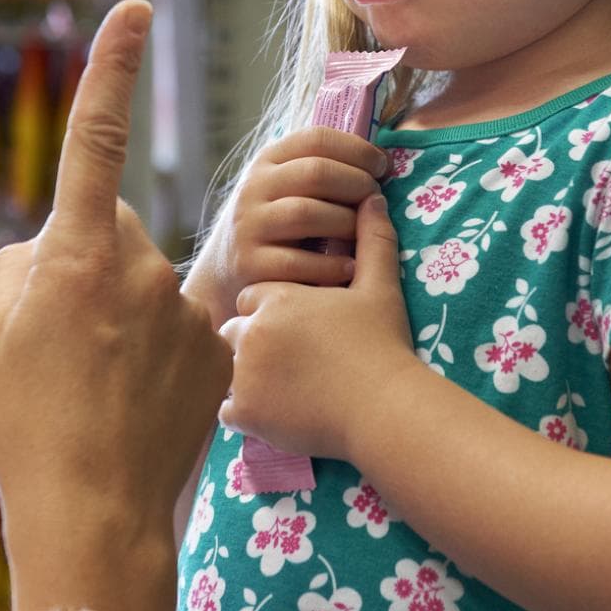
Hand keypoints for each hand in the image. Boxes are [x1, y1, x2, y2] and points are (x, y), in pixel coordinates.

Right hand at [0, 0, 232, 610]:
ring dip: (121, 319)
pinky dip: (159, 356)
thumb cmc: (26, 422)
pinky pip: (180, 329)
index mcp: (76, 252)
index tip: (133, 10)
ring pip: (144, 288)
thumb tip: (52, 251)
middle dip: (87, 267)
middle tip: (60, 344)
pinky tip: (136, 406)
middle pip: (109, 234)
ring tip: (96, 390)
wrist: (93, 513)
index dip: (112, 69)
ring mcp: (186, 308)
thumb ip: (21, 270)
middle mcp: (139, 265)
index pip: (96, 138)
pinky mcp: (218, 348)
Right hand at [192, 125, 392, 327]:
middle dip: (357, 183)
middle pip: (316, 172)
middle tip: (376, 200)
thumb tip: (382, 162)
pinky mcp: (250, 264)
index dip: (357, 149)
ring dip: (347, 223)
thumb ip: (322, 170)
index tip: (382, 167)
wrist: (226, 270)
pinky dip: (331, 265)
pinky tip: (350, 268)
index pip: (316, 138)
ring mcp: (249, 225)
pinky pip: (298, 262)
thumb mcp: (287, 187)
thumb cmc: (278, 224)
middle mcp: (254, 188)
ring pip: (307, 213)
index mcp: (268, 160)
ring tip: (364, 234)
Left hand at [219, 194, 420, 465]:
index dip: (273, 312)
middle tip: (289, 361)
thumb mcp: (380, 287)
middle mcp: (251, 330)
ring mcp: (243, 373)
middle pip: (235, 331)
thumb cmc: (383, 345)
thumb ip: (372, 240)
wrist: (383, 406)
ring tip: (282, 388)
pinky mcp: (245, 411)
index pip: (253, 297)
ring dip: (246, 377)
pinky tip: (274, 411)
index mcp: (276, 297)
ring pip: (226, 370)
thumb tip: (373, 198)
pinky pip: (226, 410)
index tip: (297, 328)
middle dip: (254, 343)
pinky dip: (245, 412)